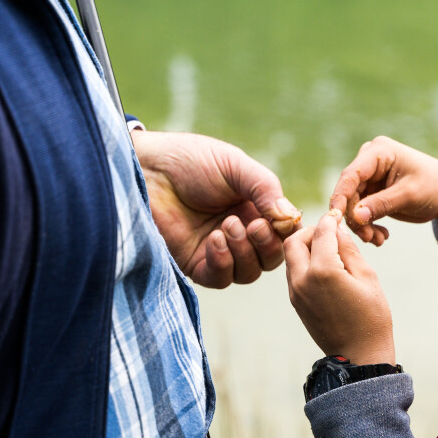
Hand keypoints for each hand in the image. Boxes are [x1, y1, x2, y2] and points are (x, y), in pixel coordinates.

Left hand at [131, 130, 300, 287]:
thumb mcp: (235, 166)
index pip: (282, 233)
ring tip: (226, 226)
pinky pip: (219, 278)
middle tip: (252, 225)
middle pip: (269, 259)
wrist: (147, 169)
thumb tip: (290, 217)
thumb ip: (265, 188)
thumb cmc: (189, 160)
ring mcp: (216, 250)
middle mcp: (238, 232)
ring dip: (244, 253)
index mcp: (252, 207)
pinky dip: (223, 262)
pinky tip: (214, 240)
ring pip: (248, 272)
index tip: (276, 221)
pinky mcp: (193, 262)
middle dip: (266, 245)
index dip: (284, 232)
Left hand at [284, 211, 394, 364]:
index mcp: (323, 271)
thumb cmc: (371, 317)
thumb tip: (337, 227)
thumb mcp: (367, 277)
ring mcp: (295, 292)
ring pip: (290, 257)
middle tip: (329, 233)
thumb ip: (348, 249)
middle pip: (293, 241)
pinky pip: (293, 273)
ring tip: (329, 250)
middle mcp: (302, 280)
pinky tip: (324, 267)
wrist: (359, 356)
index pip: (321, 232)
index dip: (331, 220)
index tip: (338, 216)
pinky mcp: (295, 302)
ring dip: (305, 247)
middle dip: (310, 231)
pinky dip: (304, 262)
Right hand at [329, 136, 437, 245]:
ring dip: (362, 225)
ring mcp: (369, 177)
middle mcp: (369, 161)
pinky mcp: (371, 192)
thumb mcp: (409, 196)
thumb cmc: (434, 186)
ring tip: (378, 240)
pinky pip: (360, 212)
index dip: (341, 197)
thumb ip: (381, 204)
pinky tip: (381, 236)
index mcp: (378, 152)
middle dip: (356, 218)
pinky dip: (368, 226)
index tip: (336, 219)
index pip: (351, 175)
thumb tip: (354, 216)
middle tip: (369, 239)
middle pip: (349, 192)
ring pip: (352, 205)